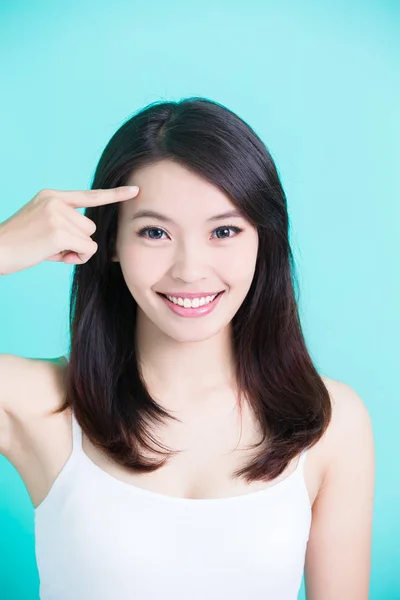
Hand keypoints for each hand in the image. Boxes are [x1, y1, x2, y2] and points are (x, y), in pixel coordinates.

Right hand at [0, 186, 138, 274]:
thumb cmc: (21, 244)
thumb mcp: (44, 225)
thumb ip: (67, 226)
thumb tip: (91, 245)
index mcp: (52, 196)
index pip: (90, 195)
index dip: (114, 195)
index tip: (135, 190)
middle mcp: (56, 201)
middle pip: (91, 227)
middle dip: (78, 241)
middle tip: (52, 246)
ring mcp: (57, 215)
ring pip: (90, 239)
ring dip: (77, 250)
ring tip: (50, 250)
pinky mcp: (59, 232)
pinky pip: (87, 250)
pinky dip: (77, 258)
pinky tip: (55, 256)